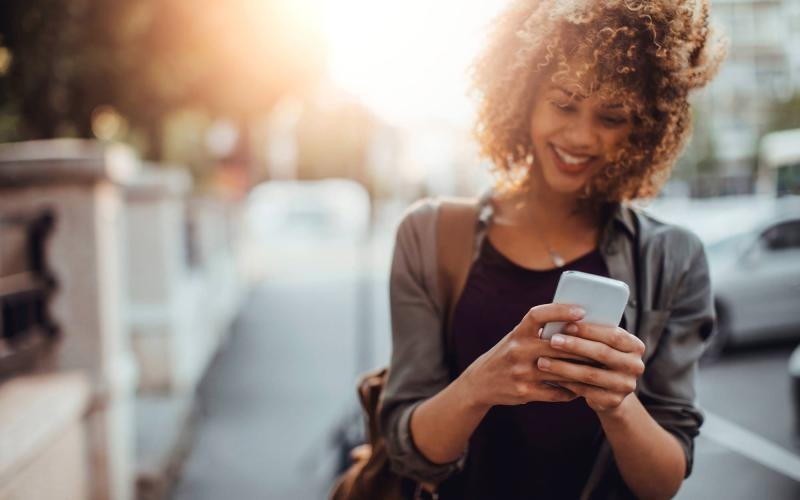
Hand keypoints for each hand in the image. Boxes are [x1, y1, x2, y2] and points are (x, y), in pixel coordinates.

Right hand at [458, 303, 589, 408]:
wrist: (481, 382)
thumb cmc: (508, 354)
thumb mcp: (517, 338)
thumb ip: (540, 331)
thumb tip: (577, 322)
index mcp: (517, 332)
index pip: (538, 315)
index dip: (560, 311)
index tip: (581, 311)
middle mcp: (518, 350)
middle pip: (558, 346)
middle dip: (583, 347)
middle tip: (604, 347)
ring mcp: (521, 372)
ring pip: (561, 371)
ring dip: (582, 371)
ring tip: (599, 369)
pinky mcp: (525, 392)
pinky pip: (556, 391)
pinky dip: (571, 390)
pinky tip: (581, 388)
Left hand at [536, 321, 645, 413]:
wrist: (609, 391)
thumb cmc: (599, 358)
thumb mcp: (601, 344)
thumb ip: (591, 333)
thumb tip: (563, 317)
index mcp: (635, 346)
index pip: (613, 335)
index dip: (589, 330)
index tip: (565, 324)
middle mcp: (636, 366)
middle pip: (602, 353)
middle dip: (575, 346)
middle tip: (552, 340)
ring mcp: (626, 386)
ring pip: (590, 374)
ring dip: (564, 367)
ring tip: (543, 361)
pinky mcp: (613, 401)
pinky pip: (585, 391)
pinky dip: (566, 383)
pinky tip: (550, 377)